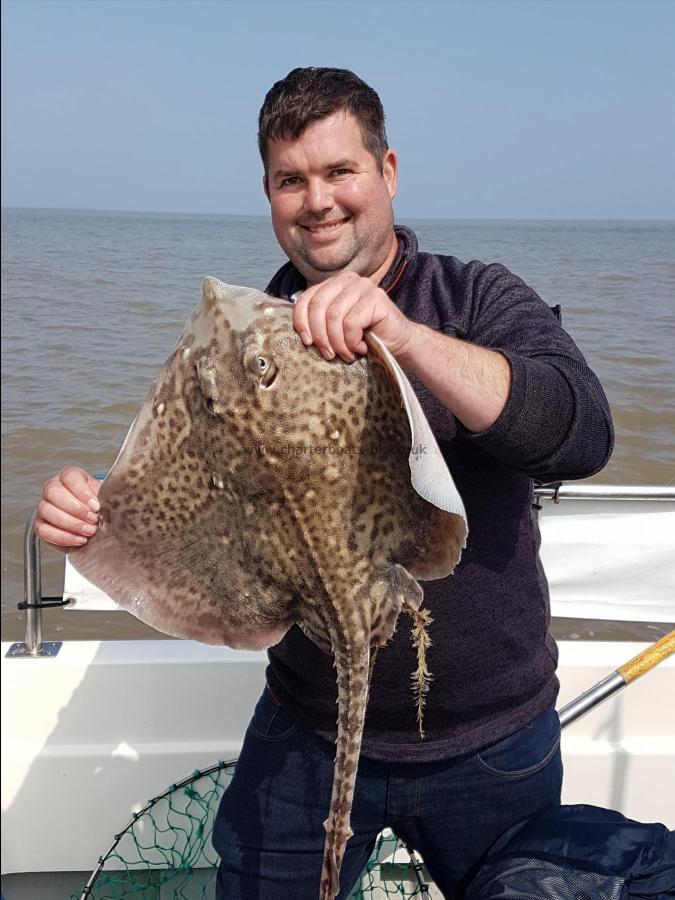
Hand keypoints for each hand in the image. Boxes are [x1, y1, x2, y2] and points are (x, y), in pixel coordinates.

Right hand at [35, 467, 100, 550]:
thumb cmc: (98, 507)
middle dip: (76, 509)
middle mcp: (53, 488)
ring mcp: (44, 506)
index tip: (96, 506)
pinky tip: (79, 540)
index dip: (82, 492)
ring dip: (71, 524)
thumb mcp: (104, 498)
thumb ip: (105, 498)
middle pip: (53, 492)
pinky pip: (44, 531)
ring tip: (89, 531)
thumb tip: (109, 505)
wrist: (93, 523)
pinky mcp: (40, 525)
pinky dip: (63, 537)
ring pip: (47, 511)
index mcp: (69, 477)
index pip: (70, 477)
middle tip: (93, 520)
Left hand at [293, 271, 413, 362]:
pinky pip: (351, 323)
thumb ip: (319, 321)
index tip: (307, 343)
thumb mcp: (335, 328)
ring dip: (337, 343)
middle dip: (320, 335)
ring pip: (334, 316)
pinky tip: (360, 348)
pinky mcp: (376, 297)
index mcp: (333, 284)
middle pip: (317, 306)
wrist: (398, 343)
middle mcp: (347, 280)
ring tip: (346, 355)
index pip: (306, 298)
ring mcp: (362, 286)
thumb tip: (299, 331)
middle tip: (328, 355)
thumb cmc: (364, 338)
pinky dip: (352, 342)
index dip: (301, 322)